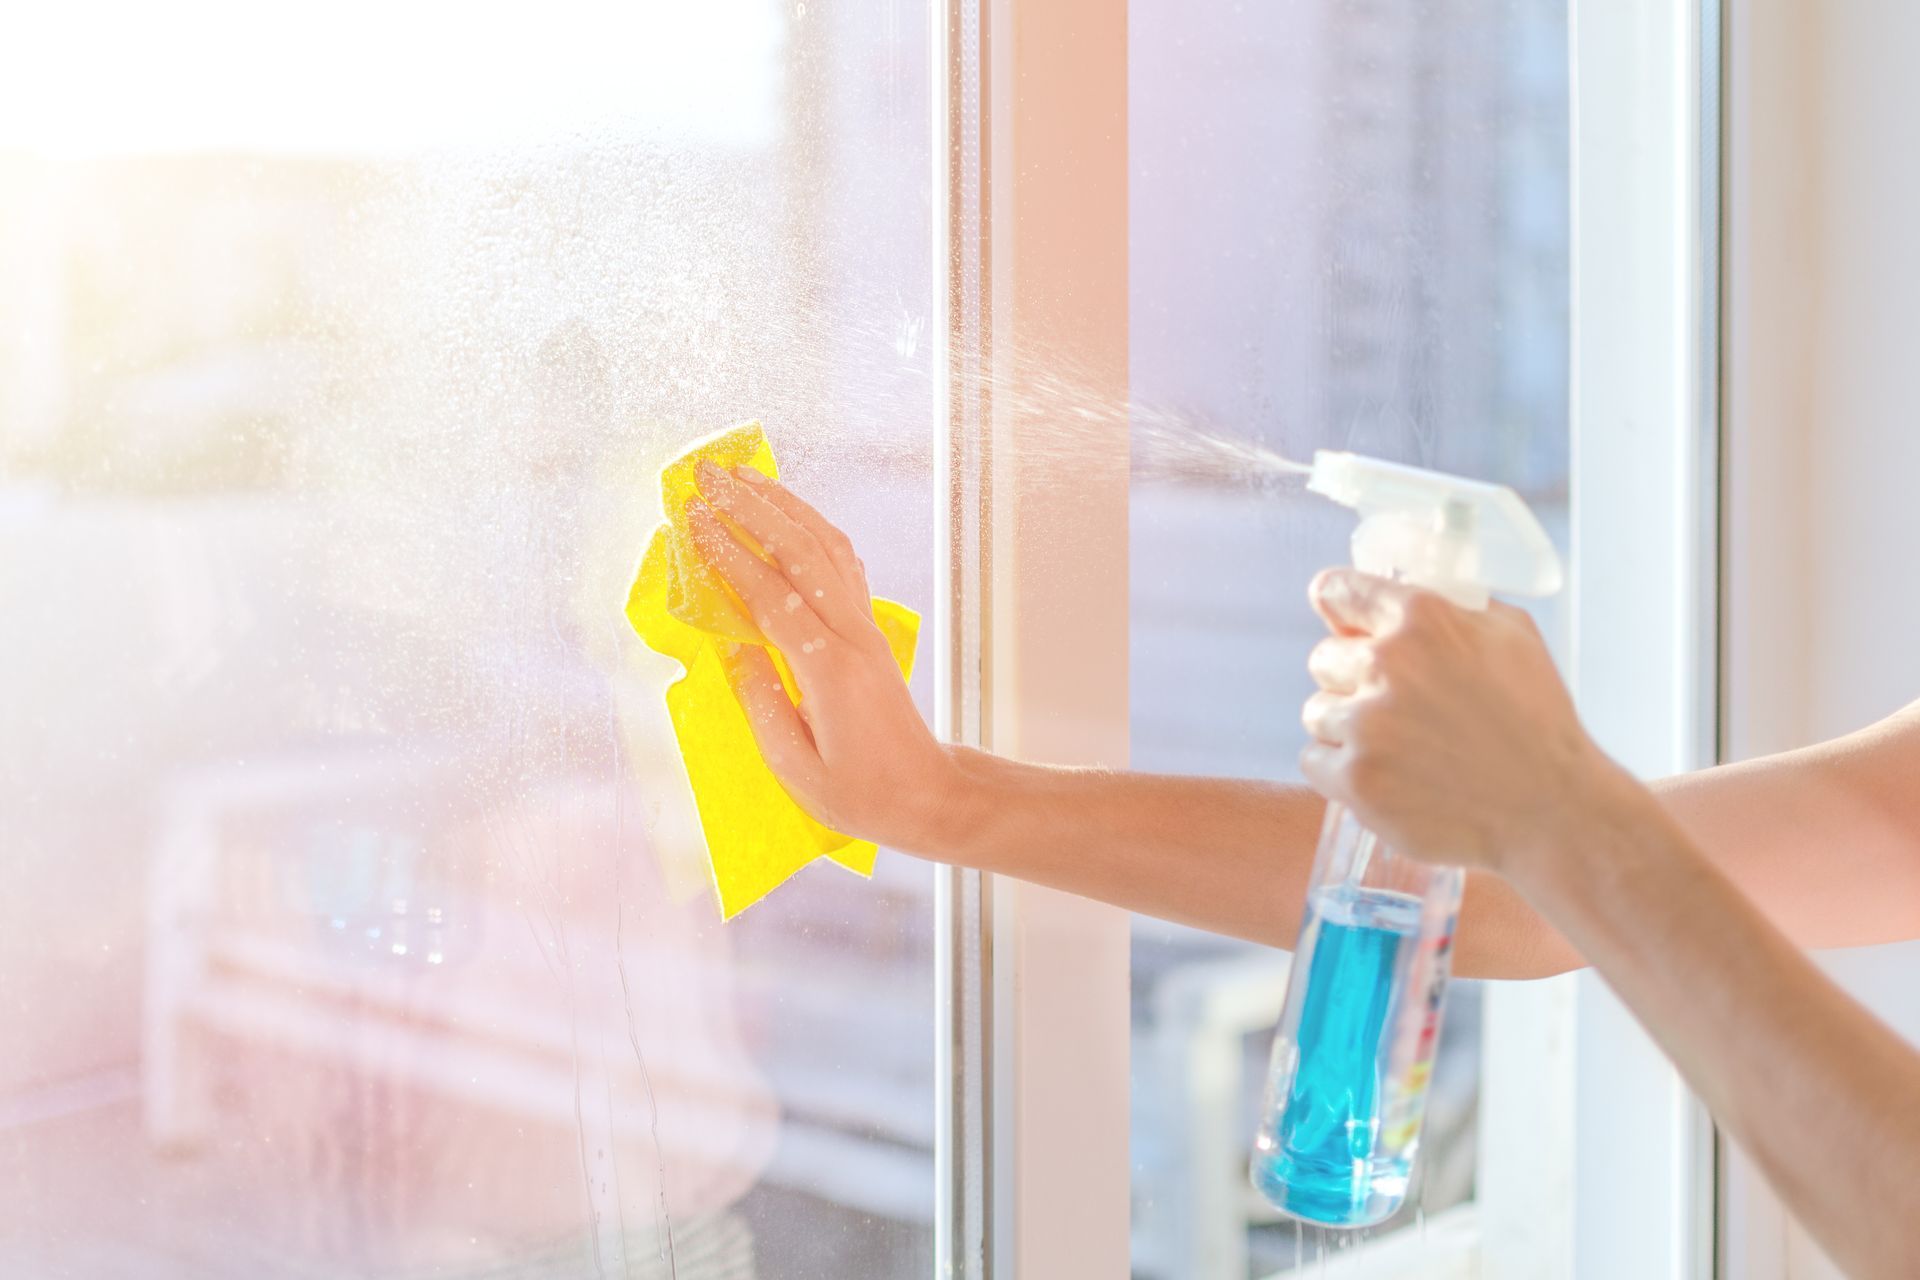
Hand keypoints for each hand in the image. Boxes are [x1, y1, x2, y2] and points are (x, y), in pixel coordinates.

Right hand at [685, 460, 957, 850]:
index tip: (694, 518)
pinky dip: (812, 529)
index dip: (729, 554)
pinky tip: (789, 513)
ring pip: (825, 547)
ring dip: (784, 506)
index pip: (770, 597)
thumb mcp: (796, 767)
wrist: (928, 795)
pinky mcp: (870, 629)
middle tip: (707, 474)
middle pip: (799, 553)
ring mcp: (866, 627)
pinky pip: (841, 563)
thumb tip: (731, 646)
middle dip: (750, 508)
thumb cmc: (861, 794)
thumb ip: (761, 702)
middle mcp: (851, 636)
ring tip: (744, 475)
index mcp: (827, 669)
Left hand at [1298, 568, 1619, 874]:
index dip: (1337, 606)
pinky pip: (1313, 760)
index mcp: (1423, 618)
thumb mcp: (1512, 634)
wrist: (1550, 809)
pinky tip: (1384, 774)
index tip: (1340, 619)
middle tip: (1395, 703)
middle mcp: (1387, 664)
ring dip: (1346, 726)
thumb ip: (1451, 605)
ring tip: (1397, 745)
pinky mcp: (1355, 780)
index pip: (1336, 591)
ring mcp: (1366, 725)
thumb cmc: (1537, 721)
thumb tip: (1401, 591)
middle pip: (1323, 658)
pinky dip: (1339, 769)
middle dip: (1351, 677)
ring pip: (1317, 711)